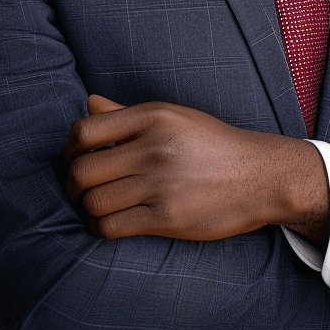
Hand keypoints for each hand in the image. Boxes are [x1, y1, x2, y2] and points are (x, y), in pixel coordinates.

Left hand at [63, 95, 329, 244]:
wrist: (260, 176)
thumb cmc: (212, 144)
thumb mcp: (174, 117)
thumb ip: (127, 113)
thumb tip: (89, 103)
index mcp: (153, 116)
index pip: (85, 131)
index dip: (69, 149)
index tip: (74, 159)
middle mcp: (154, 147)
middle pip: (82, 170)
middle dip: (72, 184)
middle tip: (80, 189)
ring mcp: (160, 183)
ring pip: (93, 202)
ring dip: (88, 207)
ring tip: (98, 206)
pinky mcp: (167, 217)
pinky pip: (111, 226)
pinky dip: (102, 226)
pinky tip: (114, 221)